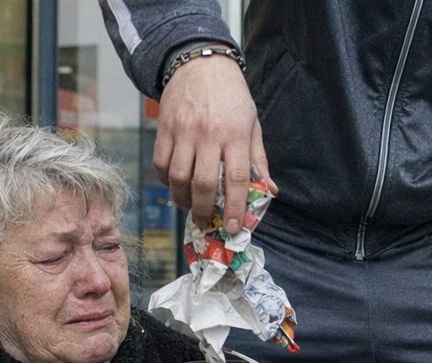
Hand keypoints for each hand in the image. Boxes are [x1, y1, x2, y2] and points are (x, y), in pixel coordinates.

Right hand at [156, 54, 276, 234]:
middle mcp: (208, 134)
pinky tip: (175, 185)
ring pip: (178, 177)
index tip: (234, 228)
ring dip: (183, 199)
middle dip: (204, 211)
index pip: (236, 178)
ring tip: (190, 206)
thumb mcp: (252, 125)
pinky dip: (167, 181)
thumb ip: (258, 160)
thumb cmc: (232, 99)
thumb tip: (270, 191)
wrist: (201, 65)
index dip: (236, 207)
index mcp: (235, 135)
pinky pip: (161, 164)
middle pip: (203, 183)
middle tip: (206, 223)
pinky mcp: (164, 128)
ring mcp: (183, 131)